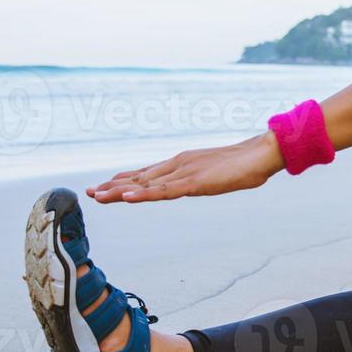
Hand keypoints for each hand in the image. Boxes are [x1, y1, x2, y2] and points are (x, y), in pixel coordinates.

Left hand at [87, 132, 286, 203]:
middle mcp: (177, 165)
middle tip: (89, 192)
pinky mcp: (194, 182)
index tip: (103, 187)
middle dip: (114, 186)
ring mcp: (184, 173)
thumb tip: (198, 183)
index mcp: (182, 164)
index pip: (147, 174)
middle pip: (140, 178)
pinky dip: (144, 194)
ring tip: (97, 196)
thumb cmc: (244, 163)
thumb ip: (203, 179)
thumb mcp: (216, 174)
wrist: (262, 152)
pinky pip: (164, 191)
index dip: (124, 181)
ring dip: (120, 191)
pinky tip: (128, 199)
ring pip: (146, 185)